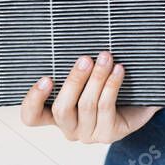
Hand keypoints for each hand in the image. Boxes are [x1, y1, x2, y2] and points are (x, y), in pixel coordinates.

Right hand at [19, 52, 159, 143]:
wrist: (134, 104)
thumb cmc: (101, 86)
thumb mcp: (83, 76)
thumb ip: (74, 65)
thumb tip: (69, 30)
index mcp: (53, 113)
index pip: (31, 115)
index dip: (33, 100)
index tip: (45, 78)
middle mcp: (68, 126)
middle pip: (61, 109)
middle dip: (74, 81)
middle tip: (85, 58)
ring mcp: (87, 132)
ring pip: (87, 105)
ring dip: (97, 78)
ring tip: (106, 57)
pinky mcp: (108, 134)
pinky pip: (106, 107)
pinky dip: (112, 85)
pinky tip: (118, 70)